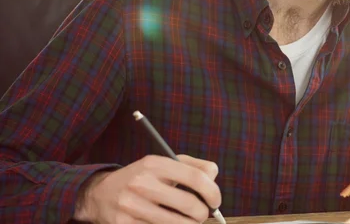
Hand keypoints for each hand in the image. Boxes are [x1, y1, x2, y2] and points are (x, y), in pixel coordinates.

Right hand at [74, 154, 220, 223]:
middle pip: (190, 205)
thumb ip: (193, 166)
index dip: (212, 192)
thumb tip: (214, 177)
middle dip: (202, 214)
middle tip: (201, 215)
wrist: (100, 194)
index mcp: (155, 164)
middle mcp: (143, 183)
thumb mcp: (163, 164)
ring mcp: (132, 206)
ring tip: (187, 221)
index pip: (196, 178)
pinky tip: (169, 223)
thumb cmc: (142, 178)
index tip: (215, 201)